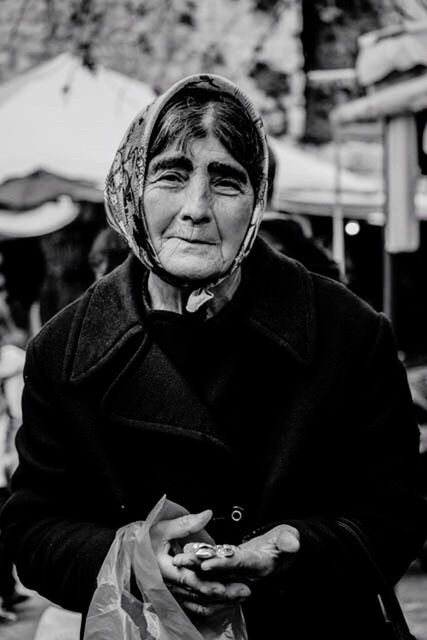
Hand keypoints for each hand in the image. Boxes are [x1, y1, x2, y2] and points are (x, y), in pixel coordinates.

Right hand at [149, 510, 250, 616]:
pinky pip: (195, 605)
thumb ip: (186, 523)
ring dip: (220, 601)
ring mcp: (173, 593)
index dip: (205, 583)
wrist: (136, 552)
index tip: (222, 586)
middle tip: (242, 592)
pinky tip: (227, 603)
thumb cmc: (148, 538)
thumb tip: (207, 514)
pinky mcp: (177, 595)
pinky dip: (211, 605)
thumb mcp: (164, 527)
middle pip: (197, 593)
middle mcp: (168, 585)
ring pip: (198, 601)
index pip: (186, 578)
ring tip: (240, 596)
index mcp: (163, 568)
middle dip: (221, 594)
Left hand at [173, 524, 299, 582]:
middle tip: (180, 560)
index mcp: (259, 565)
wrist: (285, 551)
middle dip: (199, 567)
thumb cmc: (287, 541)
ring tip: (178, 559)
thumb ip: (288, 541)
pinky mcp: (232, 572)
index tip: (205, 563)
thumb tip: (293, 543)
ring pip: (213, 575)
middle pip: (220, 572)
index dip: (222, 564)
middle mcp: (246, 574)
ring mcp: (238, 575)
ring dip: (195, 569)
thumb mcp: (290, 537)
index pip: (238, 565)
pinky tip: (185, 562)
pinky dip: (199, 569)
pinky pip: (213, 574)